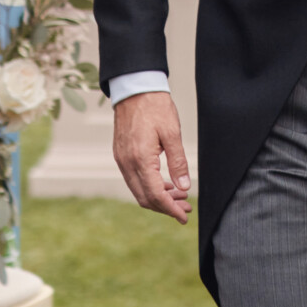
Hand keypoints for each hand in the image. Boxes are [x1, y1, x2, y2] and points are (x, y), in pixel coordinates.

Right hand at [112, 91, 191, 222]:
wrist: (134, 90)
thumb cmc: (155, 108)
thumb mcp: (172, 133)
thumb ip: (178, 162)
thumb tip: (183, 187)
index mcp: (140, 159)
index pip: (155, 195)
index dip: (170, 209)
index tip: (184, 216)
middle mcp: (127, 163)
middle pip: (145, 198)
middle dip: (166, 207)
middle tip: (186, 209)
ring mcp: (121, 160)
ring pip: (138, 190)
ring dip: (158, 198)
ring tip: (180, 197)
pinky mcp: (121, 155)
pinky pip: (134, 179)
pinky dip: (150, 187)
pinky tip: (166, 185)